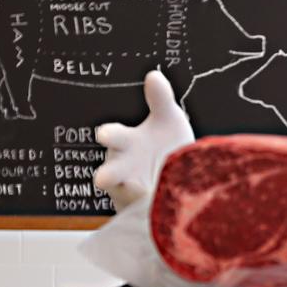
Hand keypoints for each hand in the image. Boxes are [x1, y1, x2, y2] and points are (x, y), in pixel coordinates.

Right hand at [94, 70, 194, 211]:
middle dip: (107, 175)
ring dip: (131, 195)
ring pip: (124, 196)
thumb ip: (160, 99)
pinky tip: (159, 203)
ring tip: (141, 193)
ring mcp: (132, 192)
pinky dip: (149, 208)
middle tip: (102, 179)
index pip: (114, 137)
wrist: (183, 177)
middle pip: (109, 173)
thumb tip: (154, 75)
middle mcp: (123, 168)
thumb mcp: (168, 119)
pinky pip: (142, 212)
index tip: (103, 134)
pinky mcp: (143, 211)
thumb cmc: (168, 145)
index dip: (109, 135)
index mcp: (127, 143)